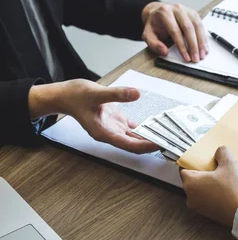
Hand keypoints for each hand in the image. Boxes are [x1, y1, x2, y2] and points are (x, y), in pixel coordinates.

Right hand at [29, 79, 158, 153]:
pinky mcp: (115, 121)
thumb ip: (117, 94)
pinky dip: (143, 128)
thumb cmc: (75, 96)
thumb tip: (136, 93)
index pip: (129, 145)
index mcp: (104, 133)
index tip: (160, 144)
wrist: (64, 95)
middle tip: (169, 142)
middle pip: (134, 144)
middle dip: (151, 144)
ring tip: (166, 136)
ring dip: (149, 137)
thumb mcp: (96, 93)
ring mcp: (113, 128)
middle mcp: (110, 134)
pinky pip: (132, 128)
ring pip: (135, 137)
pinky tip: (156, 126)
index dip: (145, 146)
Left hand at [142, 2, 208, 62]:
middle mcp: (177, 9)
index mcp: (165, 12)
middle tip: (196, 58)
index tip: (186, 57)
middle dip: (193, 46)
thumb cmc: (155, 25)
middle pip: (188, 28)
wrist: (158, 13)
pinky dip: (203, 38)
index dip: (182, 46)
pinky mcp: (194, 14)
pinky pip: (201, 26)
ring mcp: (187, 10)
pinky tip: (204, 47)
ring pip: (197, 26)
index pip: (175, 31)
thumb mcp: (148, 35)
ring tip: (202, 55)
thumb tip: (164, 51)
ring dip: (201, 42)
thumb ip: (154, 44)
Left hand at [180, 146, 237, 226]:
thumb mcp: (230, 164)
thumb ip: (222, 153)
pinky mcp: (207, 215)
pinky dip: (213, 195)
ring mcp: (198, 207)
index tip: (202, 160)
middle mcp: (190, 197)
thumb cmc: (234, 190)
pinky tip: (226, 192)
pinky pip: (206, 200)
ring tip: (223, 180)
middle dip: (202, 173)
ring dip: (208, 185)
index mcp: (191, 183)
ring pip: (199, 190)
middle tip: (216, 169)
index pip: (184, 168)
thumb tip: (219, 151)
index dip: (193, 162)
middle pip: (192, 180)